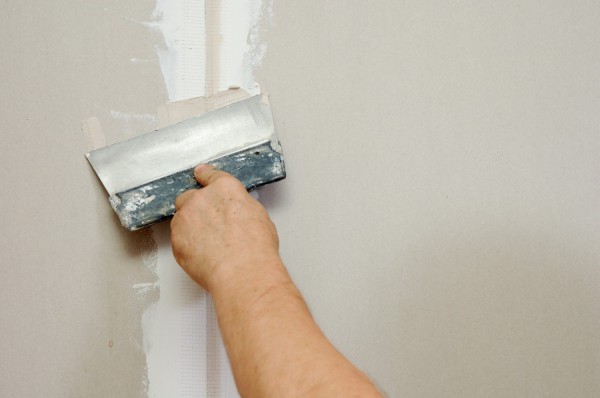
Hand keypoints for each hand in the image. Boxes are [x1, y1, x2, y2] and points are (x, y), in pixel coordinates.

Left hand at [170, 164, 279, 290]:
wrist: (242, 271)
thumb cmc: (255, 248)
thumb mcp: (258, 217)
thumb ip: (240, 207)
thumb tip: (236, 213)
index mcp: (225, 189)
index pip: (210, 175)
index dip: (204, 175)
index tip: (200, 173)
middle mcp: (201, 199)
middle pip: (189, 197)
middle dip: (196, 207)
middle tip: (210, 224)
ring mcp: (186, 219)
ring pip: (181, 219)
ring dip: (190, 227)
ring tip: (209, 244)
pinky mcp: (176, 239)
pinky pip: (178, 239)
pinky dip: (187, 245)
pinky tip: (203, 254)